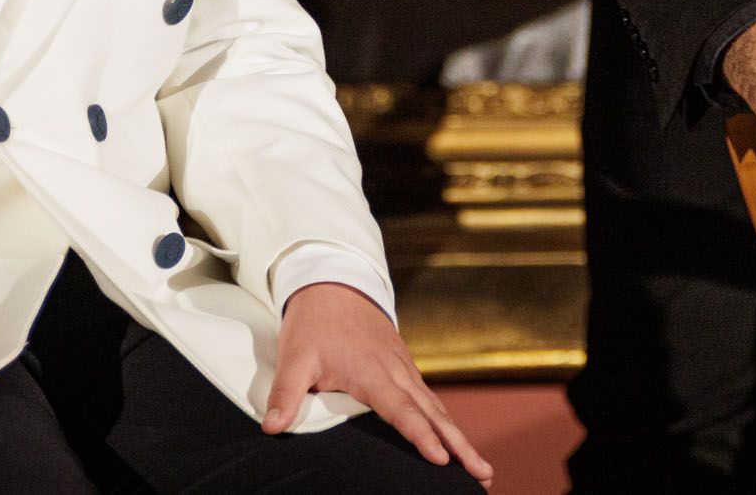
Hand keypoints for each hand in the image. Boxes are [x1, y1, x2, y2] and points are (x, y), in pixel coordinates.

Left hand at [264, 282, 491, 483]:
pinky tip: (454, 439)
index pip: (402, 411)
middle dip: (461, 446)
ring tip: (481, 468)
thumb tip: (271, 427)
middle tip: (485, 474)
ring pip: (437, 408)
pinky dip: (446, 421)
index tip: (441, 459)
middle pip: (434, 415)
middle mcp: (397, 372)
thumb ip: (286, 393)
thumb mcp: (295, 356)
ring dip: (460, 437)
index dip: (421, 436)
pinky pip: (430, 398)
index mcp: (373, 373)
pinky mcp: (404, 366)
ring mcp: (404, 368)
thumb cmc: (314, 322)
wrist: (333, 281)